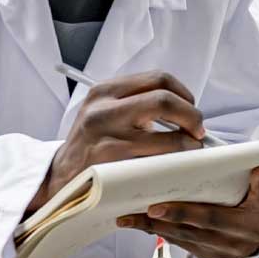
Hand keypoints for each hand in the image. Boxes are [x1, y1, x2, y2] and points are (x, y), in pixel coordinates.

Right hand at [28, 71, 205, 214]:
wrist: (60, 178)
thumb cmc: (92, 146)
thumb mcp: (105, 113)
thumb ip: (137, 103)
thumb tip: (183, 107)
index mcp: (105, 91)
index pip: (158, 79)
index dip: (184, 93)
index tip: (191, 107)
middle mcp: (104, 109)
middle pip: (165, 100)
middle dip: (192, 116)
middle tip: (198, 130)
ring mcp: (107, 138)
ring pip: (168, 136)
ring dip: (189, 145)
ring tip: (191, 150)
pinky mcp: (112, 165)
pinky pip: (158, 163)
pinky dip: (175, 165)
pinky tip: (176, 166)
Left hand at [118, 166, 258, 257]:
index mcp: (245, 226)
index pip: (209, 219)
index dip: (182, 213)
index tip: (156, 207)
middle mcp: (230, 243)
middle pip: (189, 232)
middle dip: (159, 223)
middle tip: (134, 213)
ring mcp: (218, 252)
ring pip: (182, 240)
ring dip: (154, 230)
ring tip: (129, 219)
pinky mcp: (208, 256)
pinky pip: (183, 245)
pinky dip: (163, 235)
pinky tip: (145, 226)